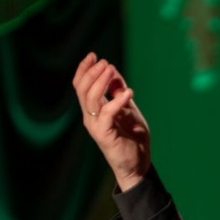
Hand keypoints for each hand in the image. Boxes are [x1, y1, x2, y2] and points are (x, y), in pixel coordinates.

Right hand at [72, 53, 150, 190]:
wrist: (138, 164)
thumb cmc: (132, 138)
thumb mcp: (127, 109)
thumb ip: (119, 93)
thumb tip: (114, 72)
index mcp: (94, 110)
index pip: (81, 86)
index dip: (84, 70)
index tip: (93, 55)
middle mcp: (90, 117)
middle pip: (82, 90)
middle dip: (92, 72)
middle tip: (104, 62)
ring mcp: (96, 126)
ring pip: (90, 99)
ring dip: (101, 82)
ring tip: (111, 69)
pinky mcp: (104, 135)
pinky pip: (107, 114)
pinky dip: (117, 101)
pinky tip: (129, 92)